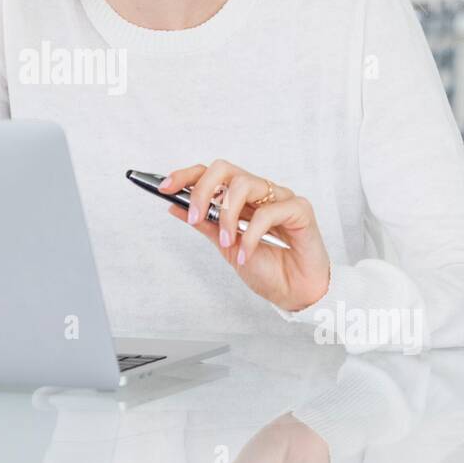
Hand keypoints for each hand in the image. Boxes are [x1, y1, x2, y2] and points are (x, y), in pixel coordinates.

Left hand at [161, 160, 330, 312]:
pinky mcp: (300, 209)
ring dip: (227, 215)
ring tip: (227, 242)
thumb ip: (205, 225)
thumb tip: (175, 207)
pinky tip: (246, 254)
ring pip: (245, 183)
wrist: (295, 293)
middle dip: (202, 190)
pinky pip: (269, 212)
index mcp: (242, 198)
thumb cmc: (267, 270)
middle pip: (225, 169)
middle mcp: (260, 192)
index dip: (186, 176)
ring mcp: (280, 197)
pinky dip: (251, 235)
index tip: (164, 187)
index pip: (212, 174)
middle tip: (194, 217)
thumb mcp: (227, 248)